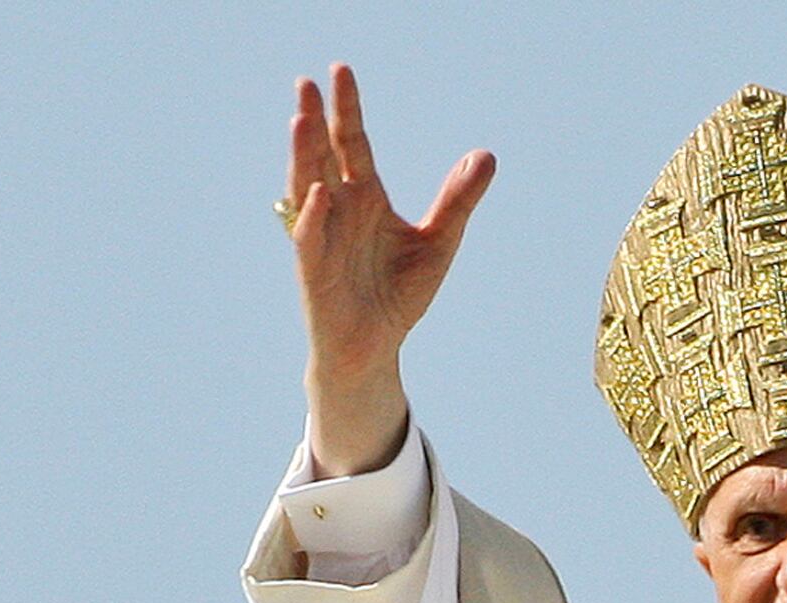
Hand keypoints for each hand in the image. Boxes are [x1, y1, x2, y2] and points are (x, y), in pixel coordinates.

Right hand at [284, 63, 495, 477]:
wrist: (375, 348)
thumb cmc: (398, 295)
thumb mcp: (438, 242)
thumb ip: (458, 200)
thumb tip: (485, 156)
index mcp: (365, 197)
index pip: (352, 143)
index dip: (346, 109)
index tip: (340, 71)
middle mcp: (338, 209)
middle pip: (323, 155)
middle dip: (315, 119)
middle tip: (307, 82)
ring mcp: (322, 236)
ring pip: (307, 187)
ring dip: (303, 155)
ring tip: (301, 119)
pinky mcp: (314, 269)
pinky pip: (311, 238)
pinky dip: (313, 215)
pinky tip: (321, 191)